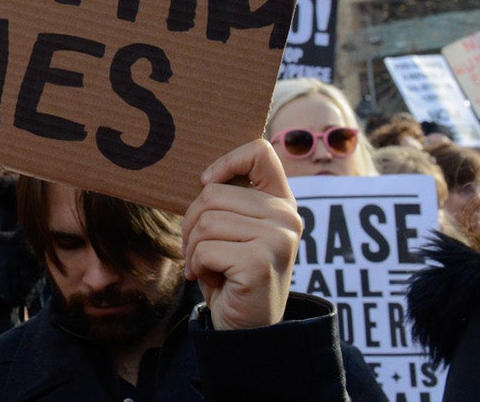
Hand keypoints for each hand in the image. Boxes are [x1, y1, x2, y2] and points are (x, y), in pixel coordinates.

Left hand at [179, 139, 300, 330]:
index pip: (259, 152)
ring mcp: (278, 239)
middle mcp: (287, 216)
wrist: (246, 326)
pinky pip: (205, 250)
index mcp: (281, 201)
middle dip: (191, 224)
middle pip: (212, 194)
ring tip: (211, 266)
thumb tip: (202, 176)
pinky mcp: (260, 262)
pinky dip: (198, 267)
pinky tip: (214, 280)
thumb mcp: (234, 229)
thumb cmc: (232, 272)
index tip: (205, 183)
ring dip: (194, 249)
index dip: (225, 162)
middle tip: (199, 249)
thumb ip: (228, 200)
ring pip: (205, 222)